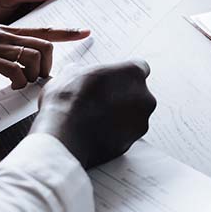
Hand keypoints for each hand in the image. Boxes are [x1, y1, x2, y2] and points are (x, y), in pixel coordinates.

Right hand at [0, 25, 89, 88]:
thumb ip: (5, 45)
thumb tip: (21, 61)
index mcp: (8, 29)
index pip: (44, 29)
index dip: (67, 32)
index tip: (86, 32)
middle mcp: (6, 34)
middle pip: (46, 45)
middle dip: (49, 65)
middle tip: (40, 77)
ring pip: (34, 57)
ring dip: (34, 75)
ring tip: (22, 83)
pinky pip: (16, 72)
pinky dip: (18, 82)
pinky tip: (10, 86)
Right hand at [30, 60, 155, 167]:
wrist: (64, 135)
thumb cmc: (70, 100)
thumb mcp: (71, 72)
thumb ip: (85, 70)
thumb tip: (77, 73)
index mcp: (134, 73)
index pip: (139, 68)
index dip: (124, 74)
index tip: (112, 79)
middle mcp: (145, 98)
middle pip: (138, 94)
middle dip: (123, 96)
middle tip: (101, 99)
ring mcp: (141, 123)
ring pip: (134, 116)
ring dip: (120, 116)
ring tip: (95, 118)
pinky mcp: (131, 144)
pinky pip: (125, 135)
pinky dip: (115, 134)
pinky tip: (95, 132)